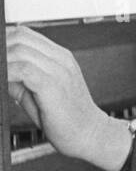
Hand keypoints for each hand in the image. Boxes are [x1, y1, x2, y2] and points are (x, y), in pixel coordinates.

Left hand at [5, 25, 131, 170]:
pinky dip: (7, 73)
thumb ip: (21, 81)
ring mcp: (59, 71)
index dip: (5, 40)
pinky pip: (24, 70)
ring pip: (20, 50)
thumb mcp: (41, 93)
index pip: (26, 34)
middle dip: (1, 47)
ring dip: (2, 59)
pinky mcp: (54, 86)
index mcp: (59, 58)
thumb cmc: (68, 118)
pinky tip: (3, 82)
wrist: (91, 135)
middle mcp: (60, 60)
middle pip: (21, 37)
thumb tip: (2, 74)